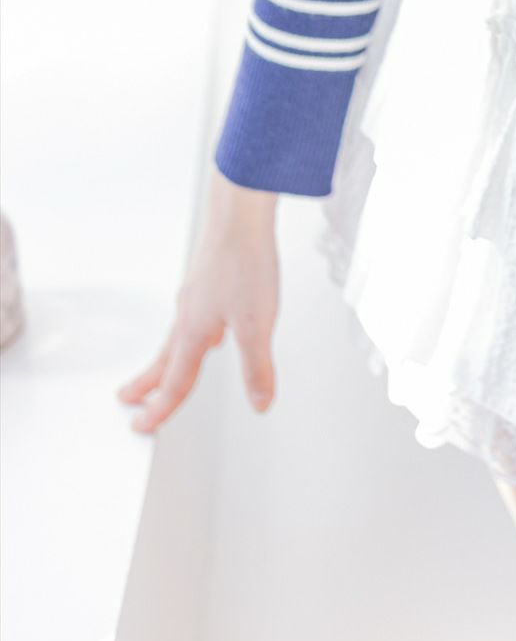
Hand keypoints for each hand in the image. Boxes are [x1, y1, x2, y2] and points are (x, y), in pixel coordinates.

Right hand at [116, 169, 280, 433]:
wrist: (240, 212)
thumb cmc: (244, 259)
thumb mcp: (257, 322)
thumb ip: (257, 366)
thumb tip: (260, 402)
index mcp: (194, 330)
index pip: (177, 381)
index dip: (162, 408)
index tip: (145, 428)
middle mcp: (189, 313)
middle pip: (166, 359)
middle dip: (149, 385)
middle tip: (129, 401)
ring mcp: (196, 294)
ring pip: (177, 337)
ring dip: (168, 361)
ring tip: (164, 372)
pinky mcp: (206, 278)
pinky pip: (193, 317)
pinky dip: (191, 334)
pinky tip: (210, 330)